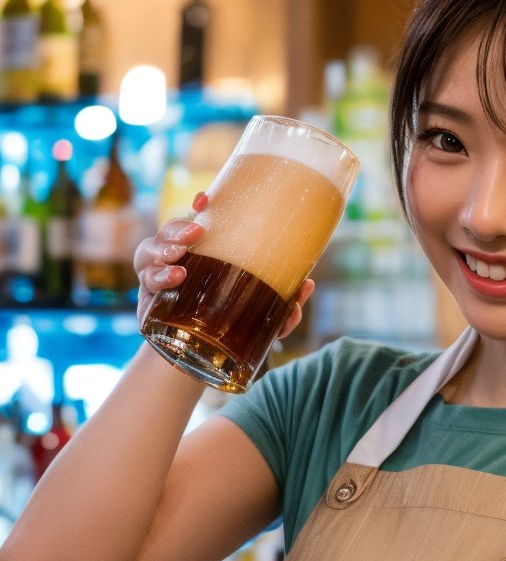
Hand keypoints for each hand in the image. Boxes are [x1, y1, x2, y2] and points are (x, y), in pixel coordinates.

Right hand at [134, 192, 315, 339]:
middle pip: (165, 233)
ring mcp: (156, 281)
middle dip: (176, 230)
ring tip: (179, 268)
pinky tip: (172, 281)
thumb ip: (283, 303)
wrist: (204, 360)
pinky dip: (156, 281)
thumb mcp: (262, 315)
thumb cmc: (233, 326)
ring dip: (162, 255)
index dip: (197, 206)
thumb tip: (306, 286)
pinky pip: (144, 287)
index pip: (194, 219)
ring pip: (147, 256)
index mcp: (200, 253)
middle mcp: (175, 261)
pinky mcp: (148, 305)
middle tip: (196, 234)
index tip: (204, 200)